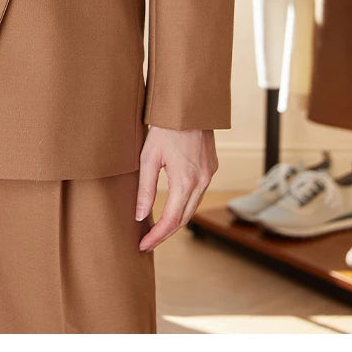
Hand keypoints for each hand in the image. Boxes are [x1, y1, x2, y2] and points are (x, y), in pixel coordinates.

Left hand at [135, 127, 217, 250]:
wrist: (189, 106)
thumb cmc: (165, 128)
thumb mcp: (148, 157)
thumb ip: (144, 188)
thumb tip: (139, 216)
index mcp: (185, 181)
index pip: (170, 220)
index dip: (156, 236)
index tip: (143, 245)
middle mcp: (201, 182)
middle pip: (183, 219)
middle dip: (165, 233)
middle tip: (148, 242)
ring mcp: (209, 175)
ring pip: (192, 208)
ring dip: (176, 220)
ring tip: (157, 228)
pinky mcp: (211, 168)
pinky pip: (198, 194)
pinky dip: (185, 205)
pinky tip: (173, 206)